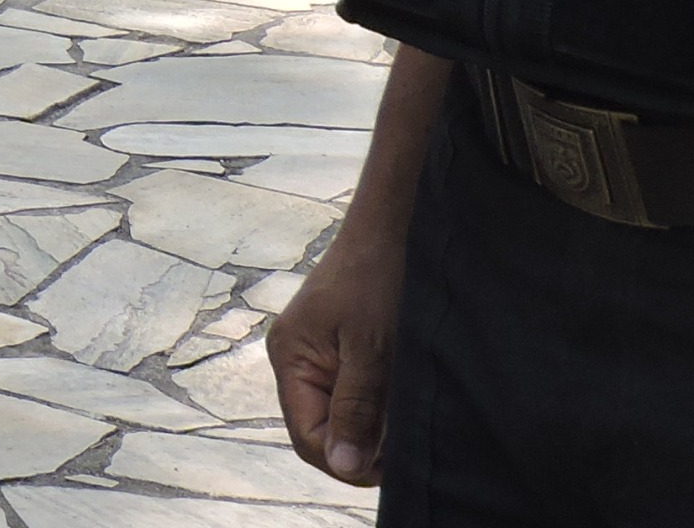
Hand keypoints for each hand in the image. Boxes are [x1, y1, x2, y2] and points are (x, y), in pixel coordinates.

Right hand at [271, 217, 403, 480]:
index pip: (308, 437)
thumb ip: (355, 408)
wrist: (393, 227)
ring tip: (404, 415)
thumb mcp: (371, 351)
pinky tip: (400, 398)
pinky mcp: (339, 348)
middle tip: (404, 443)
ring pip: (341, 415)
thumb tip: (344, 465)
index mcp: (289, 358)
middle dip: (362, 444)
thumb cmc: (378, 280)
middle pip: (321, 430)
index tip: (391, 463)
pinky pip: (352, 394)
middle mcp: (295, 359)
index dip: (346, 460)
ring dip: (373, 424)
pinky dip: (378, 405)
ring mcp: (316, 354)